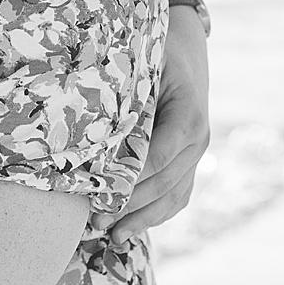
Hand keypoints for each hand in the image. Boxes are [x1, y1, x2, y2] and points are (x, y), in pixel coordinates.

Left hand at [110, 4, 210, 237]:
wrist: (188, 48)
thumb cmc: (158, 52)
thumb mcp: (144, 65)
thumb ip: (124, 94)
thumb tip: (84, 123)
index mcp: (189, 115)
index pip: (158, 156)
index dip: (131, 179)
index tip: (100, 192)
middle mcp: (199, 139)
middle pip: (165, 183)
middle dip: (131, 206)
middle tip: (95, 219)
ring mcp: (198, 154)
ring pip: (174, 197)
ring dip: (143, 219)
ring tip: (111, 236)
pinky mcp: (191, 163)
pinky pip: (177, 195)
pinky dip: (156, 215)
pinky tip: (130, 229)